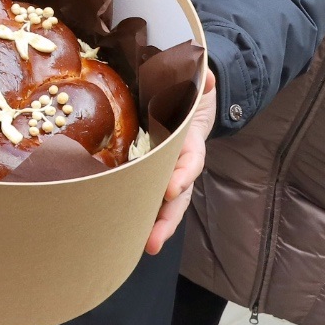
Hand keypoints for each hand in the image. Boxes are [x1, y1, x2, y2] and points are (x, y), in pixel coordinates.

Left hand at [146, 67, 214, 256]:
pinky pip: (142, 193)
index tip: (173, 187)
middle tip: (153, 242)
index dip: (183, 174)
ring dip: (153, 226)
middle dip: (166, 220)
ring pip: (161, 203)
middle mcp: (178, 162)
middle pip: (177, 196)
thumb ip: (202, 81)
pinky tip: (118, 231)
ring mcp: (164, 170)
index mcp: (189, 141)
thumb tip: (207, 77)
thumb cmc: (187, 91)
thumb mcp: (197, 83)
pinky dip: (134, 212)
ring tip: (141, 247)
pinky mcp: (146, 171)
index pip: (190, 161)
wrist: (182, 95)